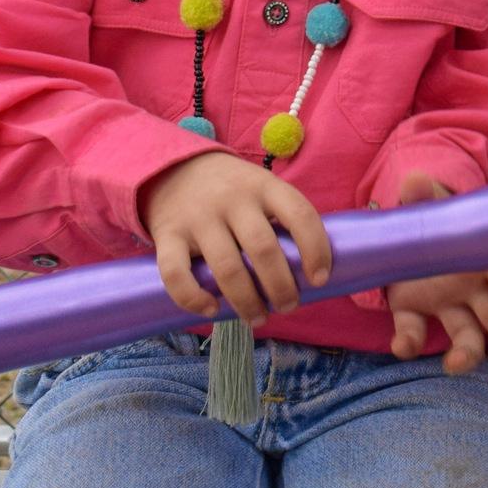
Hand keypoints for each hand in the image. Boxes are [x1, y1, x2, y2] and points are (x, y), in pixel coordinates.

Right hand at [136, 151, 332, 326]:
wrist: (175, 169)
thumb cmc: (233, 191)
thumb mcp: (262, 188)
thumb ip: (282, 219)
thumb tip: (310, 271)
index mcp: (265, 186)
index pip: (300, 214)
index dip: (316, 249)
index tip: (320, 280)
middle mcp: (233, 200)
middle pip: (263, 248)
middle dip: (281, 286)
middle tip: (289, 307)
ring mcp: (198, 217)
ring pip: (227, 268)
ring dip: (247, 301)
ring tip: (259, 318)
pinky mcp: (168, 235)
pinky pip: (176, 273)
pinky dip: (193, 298)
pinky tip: (212, 310)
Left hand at [382, 173, 487, 373]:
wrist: (397, 228)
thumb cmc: (430, 215)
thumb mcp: (428, 204)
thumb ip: (423, 196)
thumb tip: (415, 179)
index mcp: (481, 259)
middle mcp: (470, 286)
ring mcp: (444, 302)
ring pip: (465, 333)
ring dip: (465, 352)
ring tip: (454, 366)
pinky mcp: (413, 312)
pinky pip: (416, 331)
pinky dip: (409, 341)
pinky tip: (402, 344)